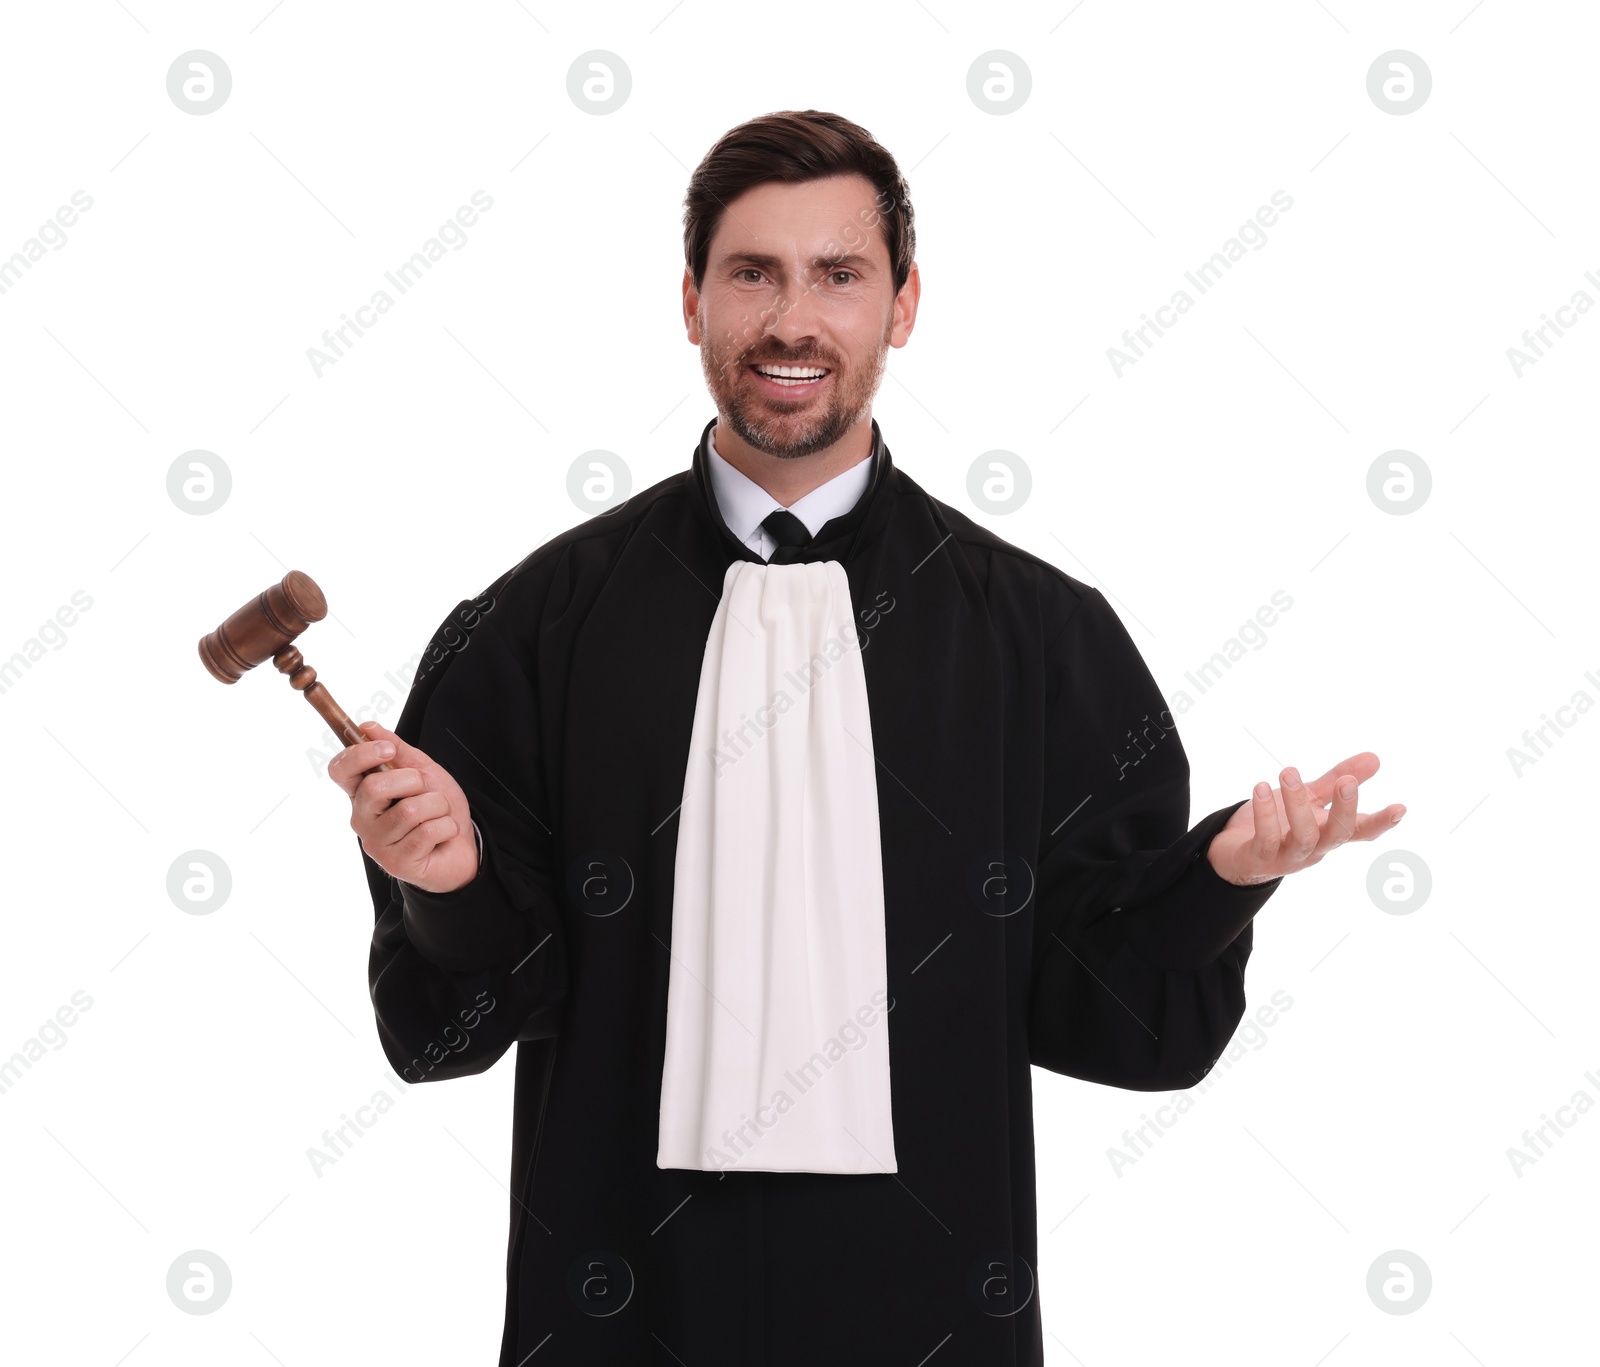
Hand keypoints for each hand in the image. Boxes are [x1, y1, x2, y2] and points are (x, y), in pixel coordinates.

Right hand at [327, 720, 479, 893]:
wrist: (465, 845)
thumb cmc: (438, 808)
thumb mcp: (422, 770)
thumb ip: (396, 748)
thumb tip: (367, 726)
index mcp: (362, 794)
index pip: (340, 770)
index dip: (360, 755)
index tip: (388, 750)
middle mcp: (362, 819)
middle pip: (374, 787)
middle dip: (413, 781)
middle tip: (425, 792)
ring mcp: (377, 844)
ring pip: (409, 810)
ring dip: (437, 807)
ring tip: (438, 816)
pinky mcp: (397, 863)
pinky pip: (427, 832)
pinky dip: (446, 827)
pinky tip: (443, 835)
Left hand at [1207, 751, 1405, 885]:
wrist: (1235, 850)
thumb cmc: (1280, 823)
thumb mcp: (1311, 798)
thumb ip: (1337, 781)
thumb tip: (1375, 758)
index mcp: (1329, 832)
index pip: (1362, 831)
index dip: (1381, 822)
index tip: (1401, 808)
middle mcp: (1315, 848)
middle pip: (1338, 834)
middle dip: (1345, 808)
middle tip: (1347, 781)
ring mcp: (1289, 856)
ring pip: (1303, 836)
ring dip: (1298, 803)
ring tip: (1289, 771)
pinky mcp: (1261, 858)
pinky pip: (1266, 837)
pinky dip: (1265, 814)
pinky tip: (1260, 788)